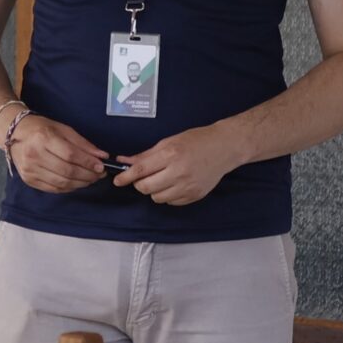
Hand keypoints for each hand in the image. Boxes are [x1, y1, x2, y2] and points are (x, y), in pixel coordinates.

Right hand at [8, 114, 107, 193]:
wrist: (15, 133)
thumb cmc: (41, 129)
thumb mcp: (63, 130)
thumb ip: (83, 144)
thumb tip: (102, 156)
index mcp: (43, 138)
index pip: (70, 155)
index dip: (88, 162)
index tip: (101, 166)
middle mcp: (34, 155)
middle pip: (67, 171)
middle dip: (87, 175)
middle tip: (99, 175)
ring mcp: (30, 170)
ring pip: (61, 183)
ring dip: (80, 183)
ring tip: (91, 179)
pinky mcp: (29, 180)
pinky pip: (54, 188)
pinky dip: (69, 187)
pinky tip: (77, 182)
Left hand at [114, 122, 243, 205]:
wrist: (224, 148)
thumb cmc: (196, 140)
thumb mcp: (169, 142)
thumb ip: (146, 154)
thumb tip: (125, 161)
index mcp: (171, 155)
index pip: (141, 170)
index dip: (126, 177)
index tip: (118, 180)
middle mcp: (179, 172)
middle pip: (146, 188)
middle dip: (139, 184)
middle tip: (143, 177)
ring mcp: (188, 186)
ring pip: (157, 198)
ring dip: (154, 190)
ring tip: (162, 178)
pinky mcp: (195, 195)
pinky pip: (171, 202)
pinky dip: (168, 195)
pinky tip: (174, 184)